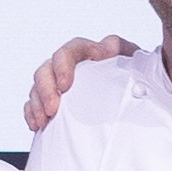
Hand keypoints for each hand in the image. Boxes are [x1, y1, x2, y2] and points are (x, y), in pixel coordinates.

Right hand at [19, 32, 139, 130]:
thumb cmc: (139, 78)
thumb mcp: (136, 61)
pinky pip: (35, 102)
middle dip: (45, 89)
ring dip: (37, 102)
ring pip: (39, 85)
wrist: (138, 96)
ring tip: (43, 121)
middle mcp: (73, 65)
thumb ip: (123, 50)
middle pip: (48, 68)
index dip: (63, 65)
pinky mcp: (56, 99)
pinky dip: (32, 112)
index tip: (66, 85)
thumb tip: (109, 45)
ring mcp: (61, 82)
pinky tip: (36, 125)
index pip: (71, 50)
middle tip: (53, 109)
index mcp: (91, 52)